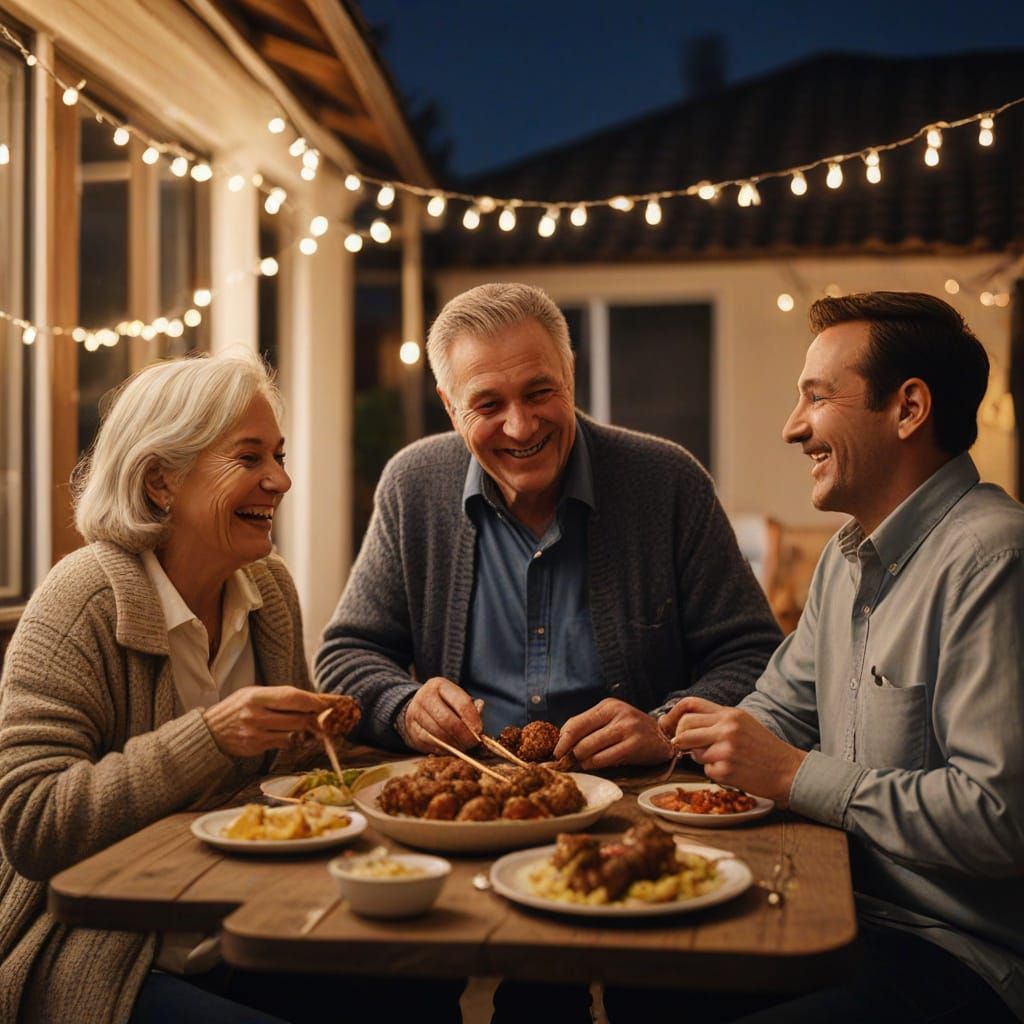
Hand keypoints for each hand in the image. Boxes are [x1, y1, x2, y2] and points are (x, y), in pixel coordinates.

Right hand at [202, 686, 329, 758]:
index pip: (293, 697)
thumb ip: (280, 697)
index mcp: (257, 695)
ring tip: (318, 726)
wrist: (209, 731)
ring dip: (309, 731)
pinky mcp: (256, 747)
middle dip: (318, 718)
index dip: (315, 700)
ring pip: (294, 733)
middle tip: (332, 717)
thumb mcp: (253, 694)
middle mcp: (256, 714)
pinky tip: (299, 736)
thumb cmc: (237, 709)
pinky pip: (284, 744)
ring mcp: (256, 732)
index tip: (332, 702)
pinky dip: (295, 740)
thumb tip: (314, 700)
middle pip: (298, 717)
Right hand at [401, 677, 482, 753]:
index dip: (472, 719)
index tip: (479, 731)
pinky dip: (443, 749)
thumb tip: (480, 709)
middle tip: (472, 743)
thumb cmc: (443, 704)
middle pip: (447, 720)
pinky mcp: (412, 731)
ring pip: (438, 734)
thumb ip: (470, 706)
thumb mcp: (456, 698)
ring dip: (454, 744)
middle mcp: (425, 697)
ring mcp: (415, 714)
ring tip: (463, 746)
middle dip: (463, 735)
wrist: (416, 709)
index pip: (461, 702)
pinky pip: (430, 744)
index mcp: (439, 685)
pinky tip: (451, 749)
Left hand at [553, 698, 672, 768]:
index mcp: (608, 706)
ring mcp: (626, 728)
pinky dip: (594, 765)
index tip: (557, 752)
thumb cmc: (631, 731)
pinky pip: (604, 759)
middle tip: (572, 760)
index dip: (562, 740)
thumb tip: (562, 743)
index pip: (575, 722)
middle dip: (572, 752)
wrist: (664, 738)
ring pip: (589, 748)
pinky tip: (594, 765)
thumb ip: (589, 727)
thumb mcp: (611, 721)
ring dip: (583, 760)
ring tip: (585, 763)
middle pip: (579, 736)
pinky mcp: (634, 745)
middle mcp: (617, 713)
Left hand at [667, 696, 805, 807]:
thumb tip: (684, 725)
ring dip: (702, 758)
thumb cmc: (764, 747)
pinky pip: (706, 770)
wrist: (788, 770)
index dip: (675, 716)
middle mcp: (726, 728)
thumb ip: (717, 720)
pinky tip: (732, 770)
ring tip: (722, 758)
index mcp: (730, 714)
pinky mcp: (725, 770)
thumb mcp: (743, 723)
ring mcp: (725, 750)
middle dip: (682, 740)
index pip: (690, 705)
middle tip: (688, 748)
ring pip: (693, 752)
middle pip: (684, 729)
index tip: (670, 727)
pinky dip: (714, 772)